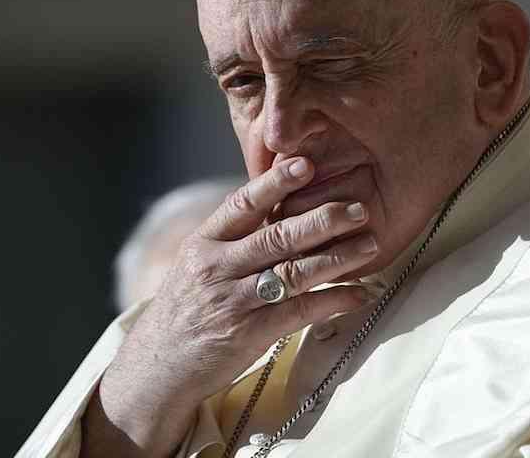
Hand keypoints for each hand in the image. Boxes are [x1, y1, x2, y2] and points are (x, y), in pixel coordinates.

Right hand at [81, 157, 377, 456]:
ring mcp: (234, 302)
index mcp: (204, 242)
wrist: (159, 365)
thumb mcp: (197, 262)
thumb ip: (234, 235)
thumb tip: (280, 200)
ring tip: (370, 245)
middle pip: (276, 236)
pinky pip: (300, 312)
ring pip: (294, 273)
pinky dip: (334, 301)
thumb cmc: (187, 307)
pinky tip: (359, 294)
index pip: (242, 203)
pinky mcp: (250, 334)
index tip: (305, 165)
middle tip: (359, 208)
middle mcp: (217, 268)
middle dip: (322, 220)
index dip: (274, 182)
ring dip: (338, 258)